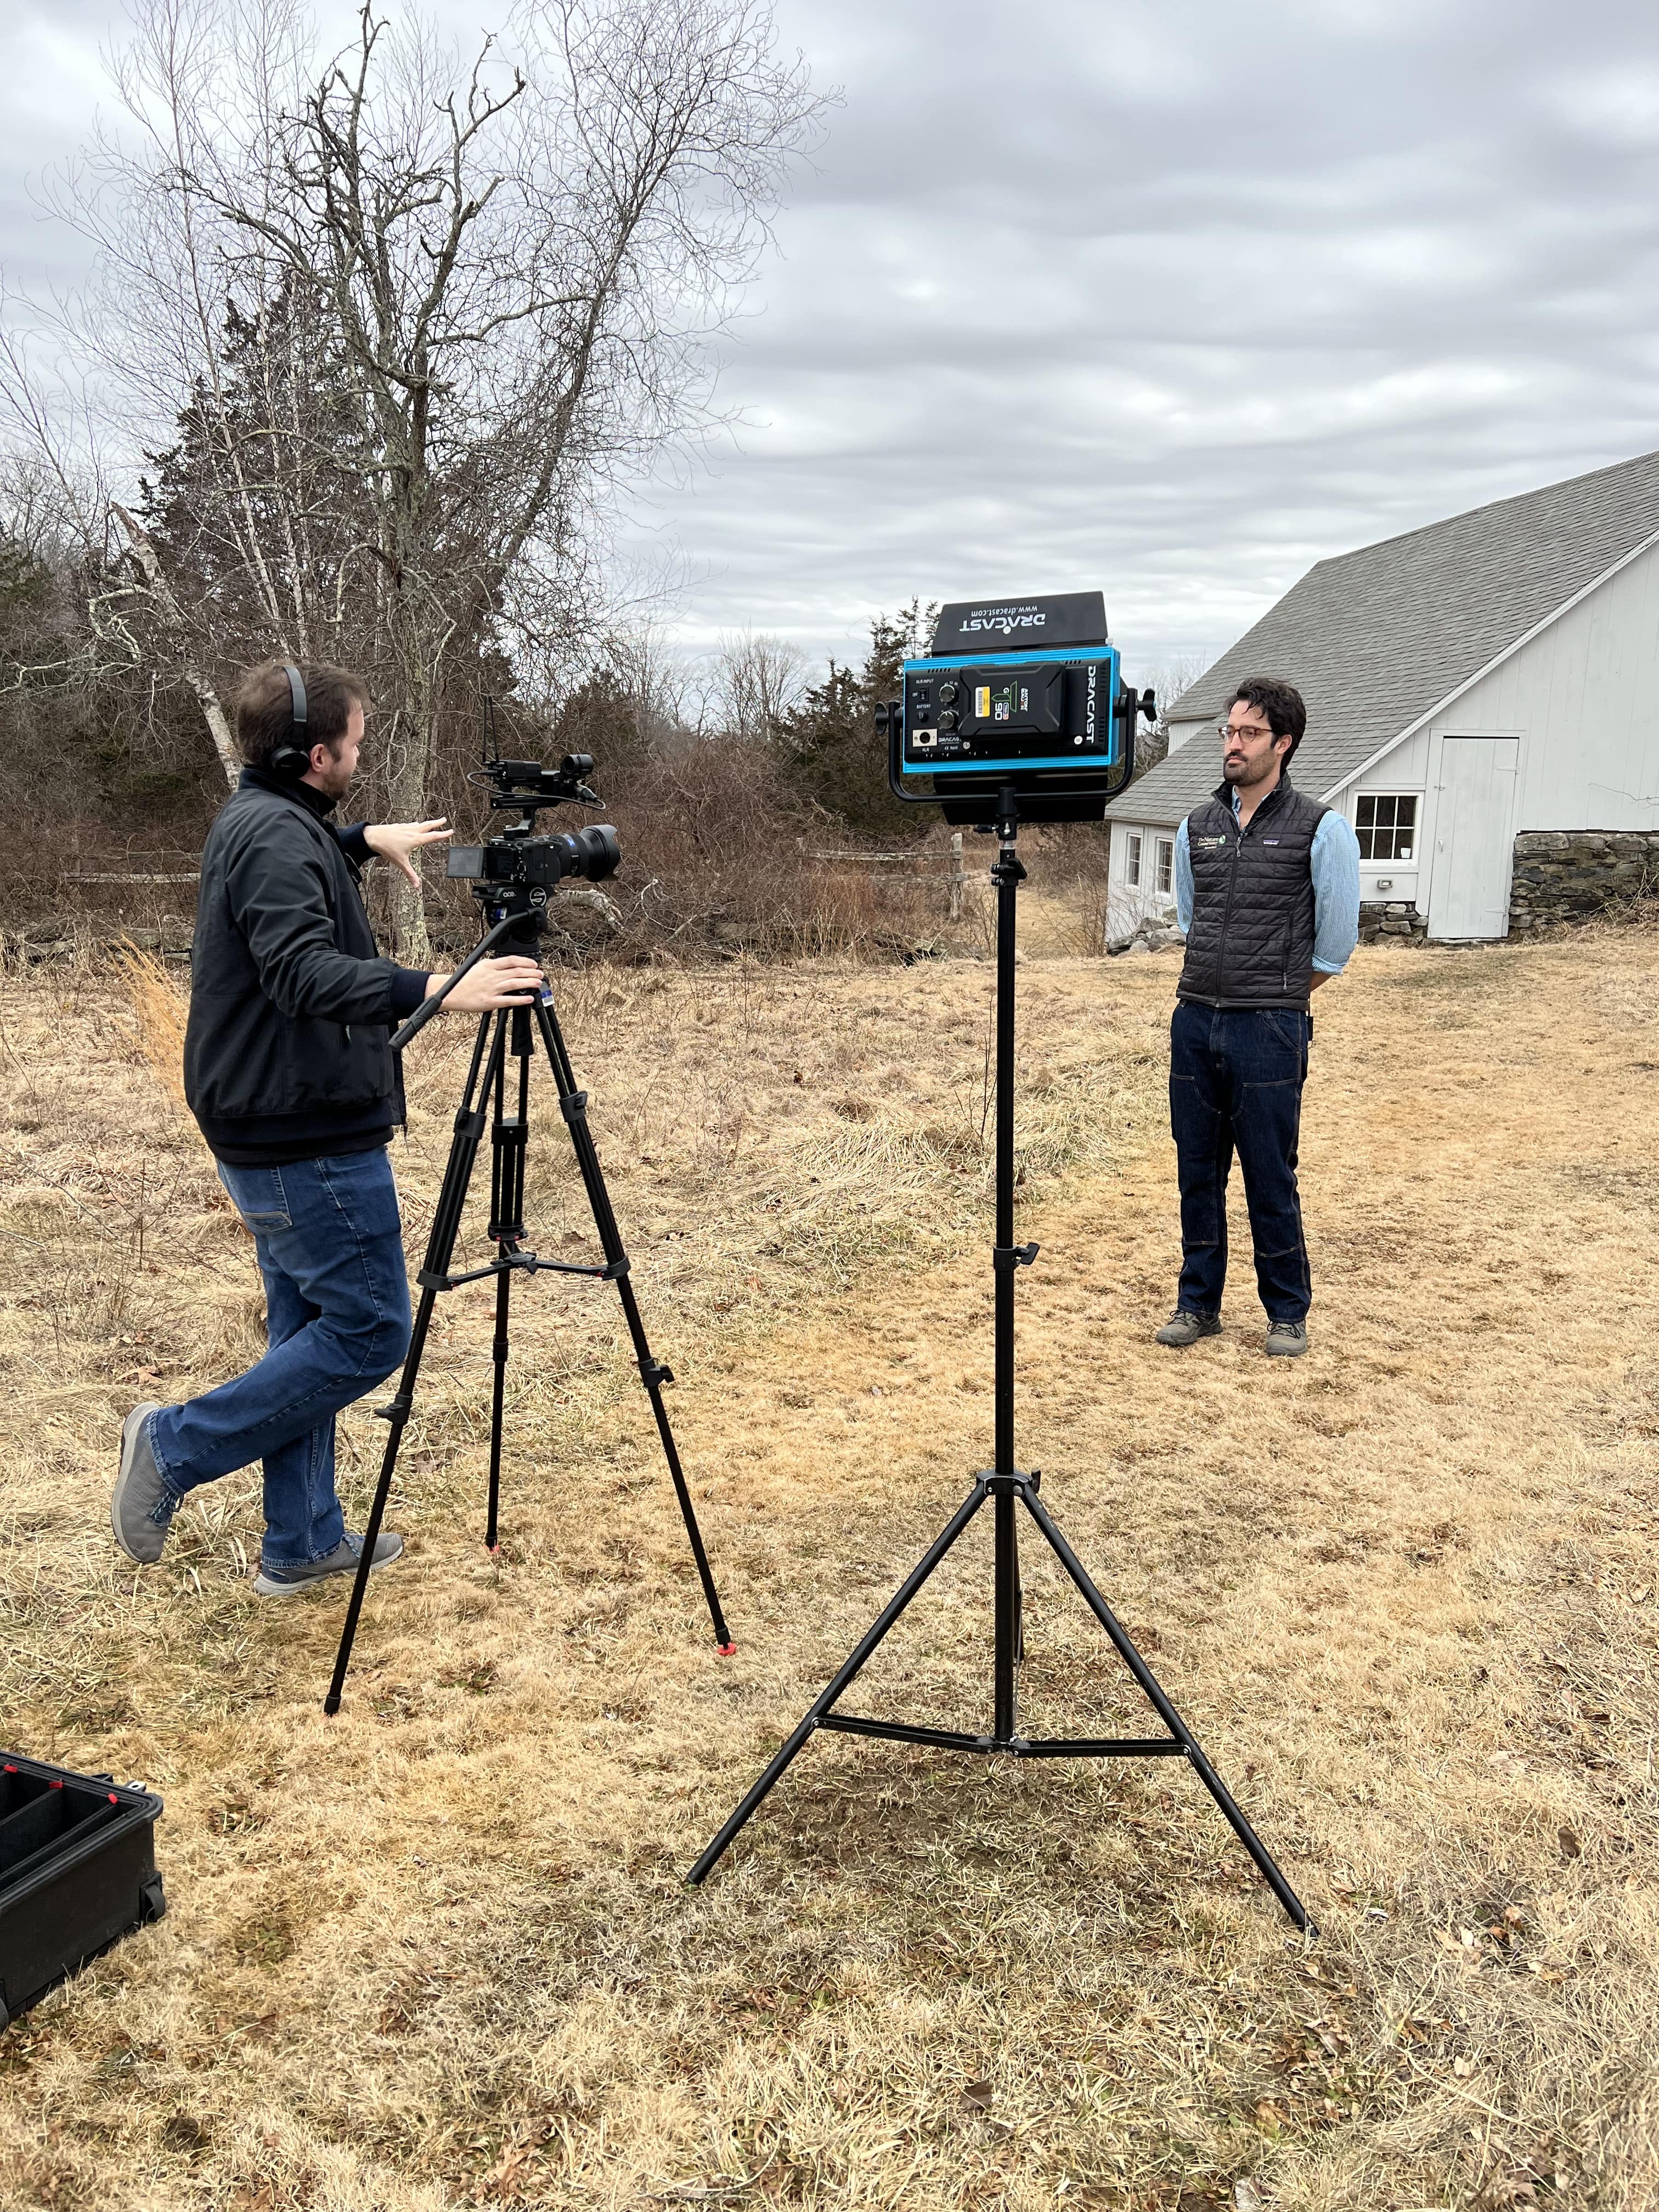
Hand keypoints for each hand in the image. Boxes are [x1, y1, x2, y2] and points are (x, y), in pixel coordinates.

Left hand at [364, 818, 450, 887]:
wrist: (373, 837)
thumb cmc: (387, 848)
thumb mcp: (401, 863)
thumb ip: (410, 874)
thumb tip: (416, 885)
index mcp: (415, 839)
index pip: (433, 836)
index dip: (444, 834)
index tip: (451, 831)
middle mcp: (412, 831)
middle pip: (428, 825)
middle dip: (437, 822)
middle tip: (444, 819)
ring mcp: (405, 827)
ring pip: (419, 823)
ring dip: (427, 823)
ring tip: (431, 822)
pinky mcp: (398, 826)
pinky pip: (410, 824)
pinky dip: (415, 824)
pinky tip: (413, 825)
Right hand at [425, 956, 545, 1013]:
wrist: (452, 992)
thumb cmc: (466, 980)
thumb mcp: (480, 966)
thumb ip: (495, 966)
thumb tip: (510, 964)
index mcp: (489, 965)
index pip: (511, 960)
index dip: (525, 961)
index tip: (534, 964)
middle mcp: (491, 975)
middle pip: (516, 971)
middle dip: (531, 972)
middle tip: (540, 974)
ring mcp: (491, 989)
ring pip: (514, 983)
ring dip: (529, 982)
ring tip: (538, 983)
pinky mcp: (489, 1001)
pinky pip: (508, 1000)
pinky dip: (520, 999)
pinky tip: (529, 999)